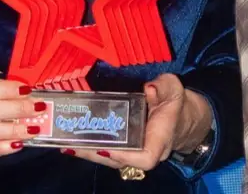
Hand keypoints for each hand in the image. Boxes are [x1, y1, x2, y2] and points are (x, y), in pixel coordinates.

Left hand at [73, 74, 211, 173]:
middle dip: (95, 153)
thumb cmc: (175, 103)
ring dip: (88, 152)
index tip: (106, 146)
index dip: (125, 156)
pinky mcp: (126, 147)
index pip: (146, 158)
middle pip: (119, 160)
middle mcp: (145, 151)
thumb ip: (164, 86)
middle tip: (73, 144)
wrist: (180, 117)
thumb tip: (149, 87)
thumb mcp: (174, 89)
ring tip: (67, 143)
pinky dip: (91, 147)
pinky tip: (74, 140)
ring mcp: (134, 152)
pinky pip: (108, 151)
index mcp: (160, 139)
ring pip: (110, 158)